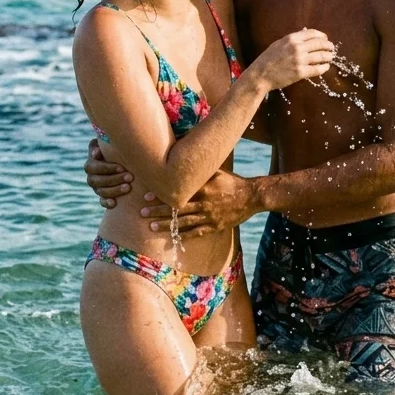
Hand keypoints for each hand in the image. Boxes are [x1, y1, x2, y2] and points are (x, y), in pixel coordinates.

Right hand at [83, 138, 133, 208]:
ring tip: (128, 188)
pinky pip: (102, 202)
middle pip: (98, 180)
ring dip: (114, 190)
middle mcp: (91, 177)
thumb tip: (96, 153)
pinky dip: (107, 203)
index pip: (95, 167)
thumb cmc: (115, 150)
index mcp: (90, 164)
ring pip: (101, 191)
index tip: (122, 167)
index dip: (108, 168)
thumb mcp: (108, 144)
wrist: (121, 162)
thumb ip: (101, 143)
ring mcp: (96, 188)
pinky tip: (114, 204)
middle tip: (130, 177)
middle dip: (115, 179)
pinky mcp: (102, 197)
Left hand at [140, 171, 254, 237]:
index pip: (179, 192)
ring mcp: (210, 216)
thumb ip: (201, 168)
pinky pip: (197, 233)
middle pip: (177, 209)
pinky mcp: (215, 227)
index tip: (147, 196)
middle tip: (142, 212)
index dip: (162, 195)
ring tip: (151, 226)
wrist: (252, 196)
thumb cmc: (233, 181)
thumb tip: (184, 157)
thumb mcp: (217, 171)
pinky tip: (172, 238)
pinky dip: (184, 236)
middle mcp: (205, 203)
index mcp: (204, 188)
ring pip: (184, 223)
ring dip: (167, 225)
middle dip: (159, 211)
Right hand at [252, 29, 334, 90]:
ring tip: (330, 57)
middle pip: (319, 43)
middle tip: (331, 48)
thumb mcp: (279, 43)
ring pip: (321, 56)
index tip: (325, 39)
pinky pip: (317, 69)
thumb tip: (306, 31)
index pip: (312, 33)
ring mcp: (299, 60)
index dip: (322, 36)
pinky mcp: (300, 72)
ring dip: (328, 56)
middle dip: (328, 46)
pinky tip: (325, 67)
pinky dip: (324, 68)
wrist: (260, 74)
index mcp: (291, 38)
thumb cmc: (268, 59)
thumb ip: (293, 38)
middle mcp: (297, 47)